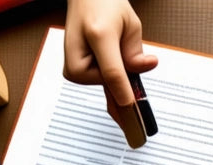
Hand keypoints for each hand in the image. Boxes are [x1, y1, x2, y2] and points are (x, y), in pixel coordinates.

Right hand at [64, 0, 155, 121]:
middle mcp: (77, 49)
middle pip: (107, 81)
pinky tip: (103, 55)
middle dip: (121, 74)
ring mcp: (70, 61)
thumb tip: (142, 70)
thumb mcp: (131, 25)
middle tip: (118, 49)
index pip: (112, 73)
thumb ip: (136, 52)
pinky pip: (96, 82)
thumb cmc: (106, 6)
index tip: (131, 106)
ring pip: (102, 84)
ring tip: (107, 46)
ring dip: (111, 72)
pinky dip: (105, 74)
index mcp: (98, 34)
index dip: (123, 92)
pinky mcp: (71, 70)